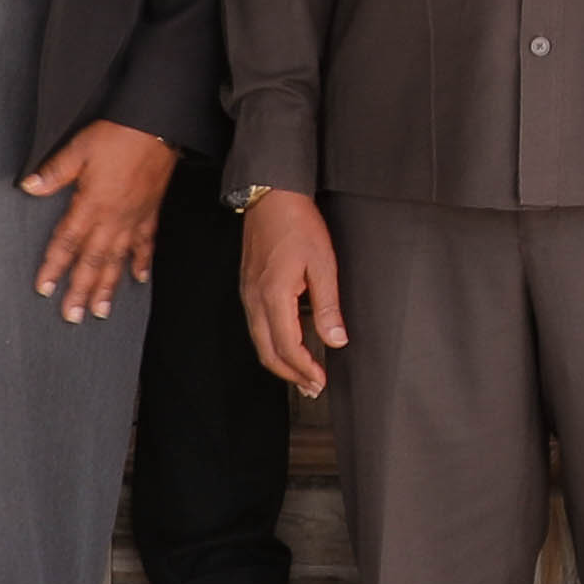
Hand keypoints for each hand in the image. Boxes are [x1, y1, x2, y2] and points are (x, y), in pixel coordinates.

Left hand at [20, 119, 182, 321]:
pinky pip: (145, 245)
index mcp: (92, 204)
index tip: (44, 288)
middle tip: (72, 315)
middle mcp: (113, 218)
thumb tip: (29, 186)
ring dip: (107, 287)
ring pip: (117, 260)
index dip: (54, 266)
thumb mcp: (80, 148)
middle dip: (80, 290)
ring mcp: (133, 218)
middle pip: (92, 261)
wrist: (158, 127)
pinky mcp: (150, 213)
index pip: (67, 243)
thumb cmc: (120, 135)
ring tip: (100, 311)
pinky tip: (137, 279)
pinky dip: (141, 263)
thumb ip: (55, 171)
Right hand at [239, 188, 348, 396]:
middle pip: (268, 353)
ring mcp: (247, 294)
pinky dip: (272, 344)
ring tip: (302, 374)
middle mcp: (254, 300)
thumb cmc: (298, 224)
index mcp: (274, 296)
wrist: (271, 196)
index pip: (287, 347)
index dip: (304, 369)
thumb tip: (336, 340)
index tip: (321, 381)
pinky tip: (288, 345)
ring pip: (259, 342)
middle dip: (290, 375)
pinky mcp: (248, 288)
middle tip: (312, 387)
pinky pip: (256, 327)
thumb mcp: (323, 263)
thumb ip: (328, 306)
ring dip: (280, 363)